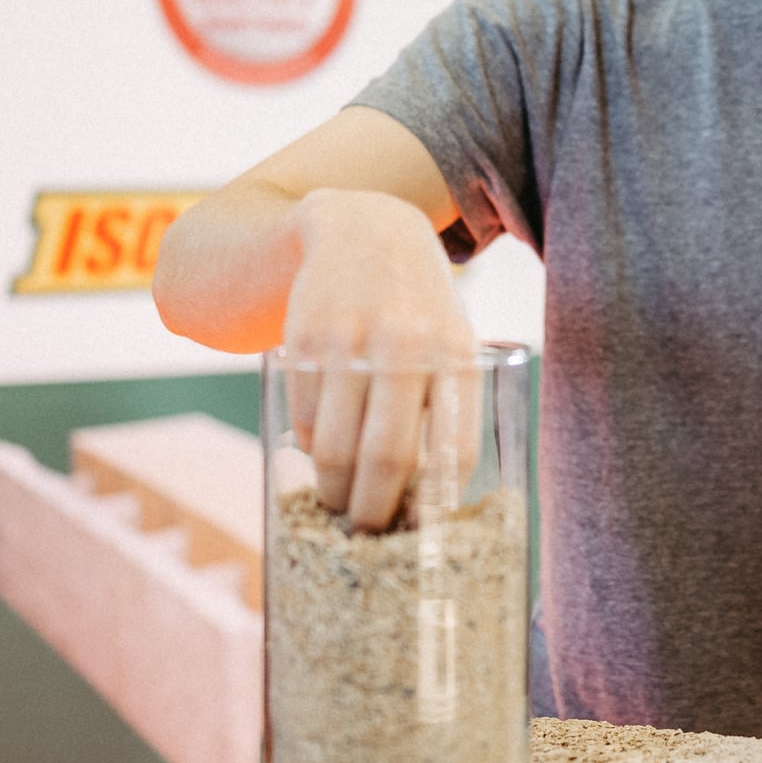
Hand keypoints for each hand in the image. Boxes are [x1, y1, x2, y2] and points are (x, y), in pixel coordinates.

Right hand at [281, 189, 476, 530]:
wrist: (362, 227)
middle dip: (374, 513)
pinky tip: (320, 446)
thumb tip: (430, 501)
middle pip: (389, 459)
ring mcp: (353, 343)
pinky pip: (305, 419)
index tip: (421, 535)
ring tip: (338, 503)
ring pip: (336, 448)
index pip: (454, 453)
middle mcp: (408, 347)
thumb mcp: (450, 342)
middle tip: (367, 534)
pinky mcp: (306, 340)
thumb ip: (447, 406)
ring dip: (333, 491)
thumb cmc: (416, 307)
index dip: (435, 505)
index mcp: (456, 356)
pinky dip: (310, 446)